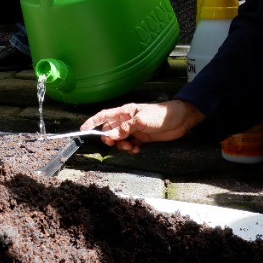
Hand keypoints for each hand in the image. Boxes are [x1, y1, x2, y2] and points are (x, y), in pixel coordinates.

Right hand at [79, 100, 204, 154]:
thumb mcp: (141, 121)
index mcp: (125, 112)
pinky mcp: (142, 137)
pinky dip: (131, 149)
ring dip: (122, 145)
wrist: (180, 120)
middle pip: (111, 130)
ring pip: (120, 139)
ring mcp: (134, 129)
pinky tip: (137, 149)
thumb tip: (109, 136)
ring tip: (131, 147)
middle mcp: (127, 121)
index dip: (93, 122)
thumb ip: (125, 129)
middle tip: (115, 144)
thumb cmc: (160, 115)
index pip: (104, 116)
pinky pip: (131, 144)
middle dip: (110, 139)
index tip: (83, 129)